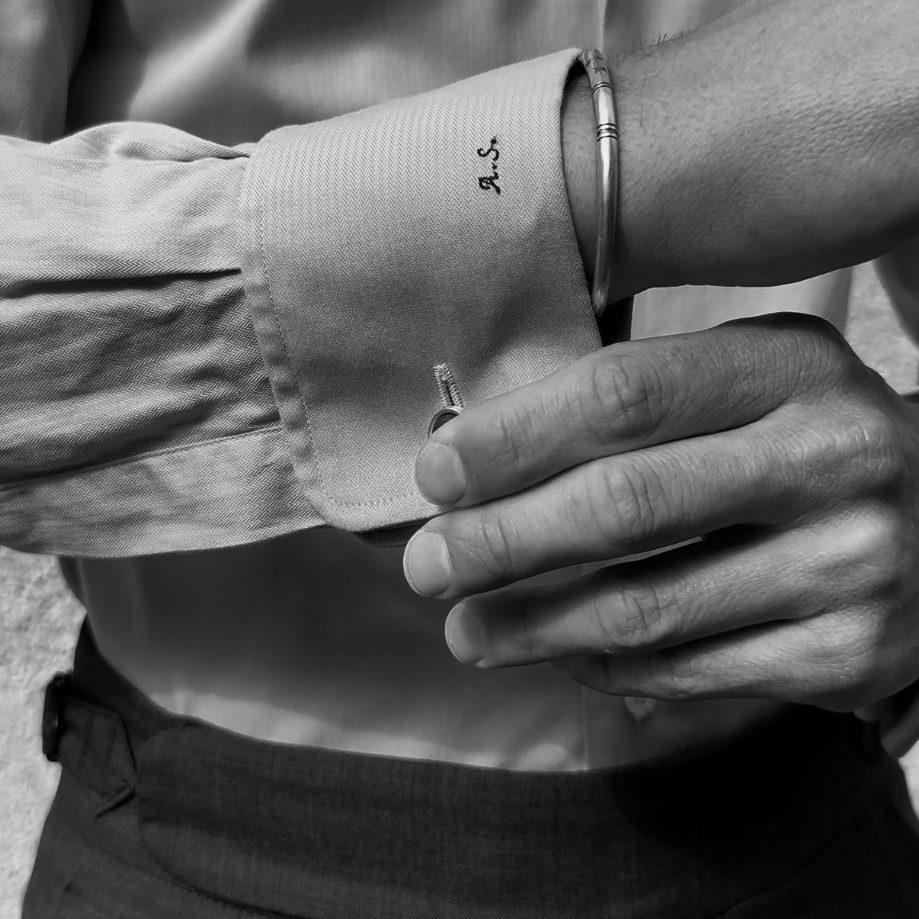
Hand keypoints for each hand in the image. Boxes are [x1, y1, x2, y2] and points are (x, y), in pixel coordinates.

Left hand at [402, 313, 918, 712]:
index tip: (436, 474)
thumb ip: (625, 411)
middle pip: (624, 507)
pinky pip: (689, 671)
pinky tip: (558, 653)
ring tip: (466, 630)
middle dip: (500, 543)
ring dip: (532, 625)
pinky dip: (604, 667)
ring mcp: (850, 564)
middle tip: (428, 567)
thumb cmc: (797, 442)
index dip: (511, 439)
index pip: (621, 397)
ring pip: (648, 609)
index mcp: (791, 369)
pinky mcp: (849, 654)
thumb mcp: (736, 386)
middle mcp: (832, 459)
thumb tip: (473, 458)